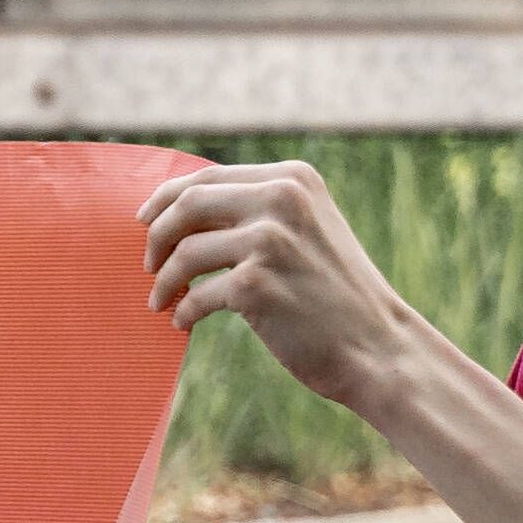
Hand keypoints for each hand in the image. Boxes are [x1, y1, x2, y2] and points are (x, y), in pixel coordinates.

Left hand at [139, 161, 434, 419]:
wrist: (377, 345)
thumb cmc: (333, 294)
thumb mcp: (306, 230)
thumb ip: (257, 210)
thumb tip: (176, 210)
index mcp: (293, 178)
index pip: (208, 177)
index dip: (166, 198)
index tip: (144, 221)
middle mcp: (282, 199)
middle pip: (187, 205)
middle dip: (157, 235)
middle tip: (147, 264)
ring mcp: (270, 240)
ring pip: (185, 252)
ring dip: (163, 280)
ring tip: (162, 300)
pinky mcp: (256, 284)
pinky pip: (197, 295)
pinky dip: (184, 310)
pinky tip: (184, 322)